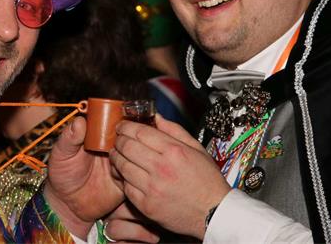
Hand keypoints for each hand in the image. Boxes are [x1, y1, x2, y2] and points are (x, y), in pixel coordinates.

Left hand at [44, 116, 123, 238]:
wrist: (68, 204)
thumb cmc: (62, 175)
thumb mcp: (61, 154)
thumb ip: (69, 138)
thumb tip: (79, 121)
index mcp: (97, 135)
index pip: (112, 119)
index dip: (118, 116)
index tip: (119, 119)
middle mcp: (111, 146)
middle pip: (127, 134)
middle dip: (126, 136)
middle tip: (115, 144)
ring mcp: (120, 161)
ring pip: (135, 152)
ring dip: (128, 155)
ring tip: (110, 164)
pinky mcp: (126, 179)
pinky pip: (136, 173)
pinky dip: (130, 172)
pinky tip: (115, 177)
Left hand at [110, 115, 228, 239]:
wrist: (214, 213)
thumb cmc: (207, 181)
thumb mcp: (197, 149)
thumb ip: (174, 130)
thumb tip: (156, 117)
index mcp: (174, 151)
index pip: (140, 132)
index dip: (126, 126)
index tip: (122, 125)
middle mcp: (161, 168)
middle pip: (127, 146)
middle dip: (118, 139)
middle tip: (118, 138)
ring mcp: (152, 188)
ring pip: (122, 166)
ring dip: (116, 157)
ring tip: (118, 154)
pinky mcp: (146, 206)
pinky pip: (125, 187)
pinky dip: (122, 178)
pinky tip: (125, 174)